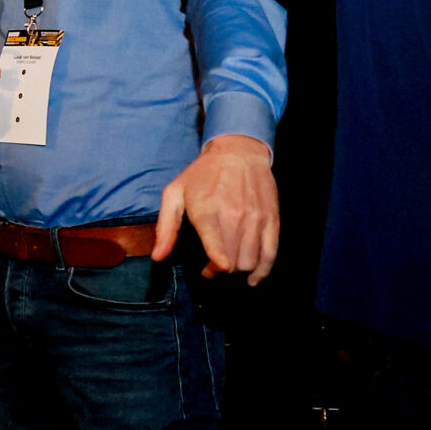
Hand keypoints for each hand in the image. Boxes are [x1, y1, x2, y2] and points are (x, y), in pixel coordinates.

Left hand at [153, 134, 278, 284]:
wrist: (239, 152)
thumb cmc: (203, 174)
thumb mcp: (174, 193)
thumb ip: (166, 227)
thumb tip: (158, 257)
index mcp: (207, 211)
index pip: (216, 245)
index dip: (217, 265)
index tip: (213, 270)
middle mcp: (234, 216)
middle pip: (233, 262)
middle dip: (221, 271)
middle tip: (211, 267)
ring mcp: (256, 219)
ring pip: (250, 261)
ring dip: (239, 270)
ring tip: (228, 265)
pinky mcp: (272, 220)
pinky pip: (271, 254)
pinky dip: (262, 271)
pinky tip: (253, 278)